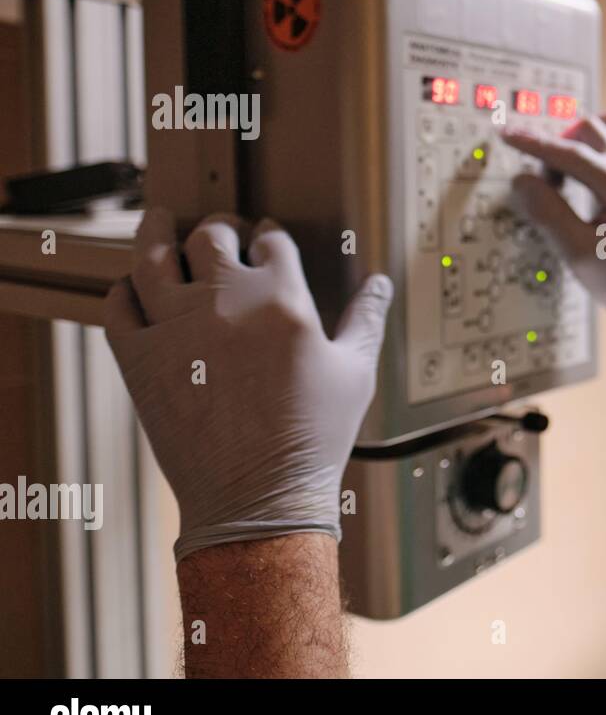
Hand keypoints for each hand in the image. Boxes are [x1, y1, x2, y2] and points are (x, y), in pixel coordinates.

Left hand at [104, 208, 392, 562]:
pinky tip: (134, 289)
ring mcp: (173, 325)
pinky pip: (117, 304)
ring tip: (158, 219)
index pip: (270, 239)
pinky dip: (123, 288)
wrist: (259, 495)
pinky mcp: (138, 357)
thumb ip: (366, 319)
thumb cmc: (314, 437)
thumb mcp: (355, 372)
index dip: (269, 233)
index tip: (265, 236)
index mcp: (281, 297)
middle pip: (211, 234)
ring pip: (151, 253)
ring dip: (156, 230)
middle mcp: (223, 300)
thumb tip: (379, 283)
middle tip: (221, 232)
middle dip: (220, 227)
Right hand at [500, 110, 605, 345]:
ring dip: (568, 147)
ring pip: (597, 131)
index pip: (576, 155)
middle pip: (588, 132)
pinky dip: (581, 149)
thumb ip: (549, 214)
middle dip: (555, 152)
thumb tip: (520, 179)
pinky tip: (573, 176)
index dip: (538, 144)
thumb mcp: (577, 253)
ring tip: (559, 183)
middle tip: (545, 189)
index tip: (506, 135)